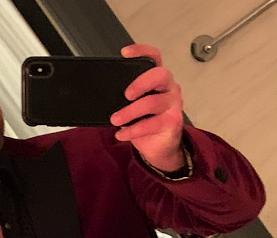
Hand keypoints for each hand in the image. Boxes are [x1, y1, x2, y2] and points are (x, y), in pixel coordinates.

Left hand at [110, 44, 184, 171]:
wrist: (159, 147)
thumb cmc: (147, 123)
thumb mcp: (133, 106)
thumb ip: (125, 97)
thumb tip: (103, 95)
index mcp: (158, 80)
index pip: (154, 57)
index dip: (141, 51)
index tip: (125, 53)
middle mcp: (169, 88)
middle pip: (159, 75)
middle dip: (140, 83)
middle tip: (126, 94)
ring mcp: (173, 105)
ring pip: (152, 102)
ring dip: (129, 112)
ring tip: (115, 119)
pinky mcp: (172, 122)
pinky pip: (150, 125)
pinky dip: (132, 130)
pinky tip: (122, 134)